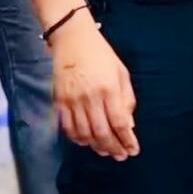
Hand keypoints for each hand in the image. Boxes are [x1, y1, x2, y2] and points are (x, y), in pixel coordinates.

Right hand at [50, 17, 138, 160]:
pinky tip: (86, 141)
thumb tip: (129, 125)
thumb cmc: (100, 54)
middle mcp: (90, 97)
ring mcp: (72, 100)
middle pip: (102, 133)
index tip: (133, 150)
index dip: (127, 140)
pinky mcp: (59, 100)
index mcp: (108, 88)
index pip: (119, 123)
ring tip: (105, 151)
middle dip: (113, 148)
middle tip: (120, 156)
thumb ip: (127, 99)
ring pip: (84, 134)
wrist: (71, 38)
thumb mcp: (121, 72)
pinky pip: (67, 127)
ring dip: (96, 146)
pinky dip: (77, 138)